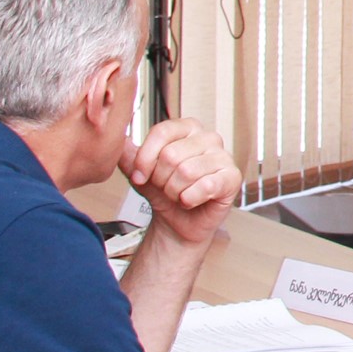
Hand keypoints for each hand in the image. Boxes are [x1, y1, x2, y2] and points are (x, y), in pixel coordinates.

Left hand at [121, 119, 238, 245]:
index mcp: (187, 128)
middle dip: (160, 179)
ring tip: (178, 194)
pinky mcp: (232, 177)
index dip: (145, 158)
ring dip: (174, 192)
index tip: (139, 176)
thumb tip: (119, 138)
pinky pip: (205, 186)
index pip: (162, 131)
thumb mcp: (139, 172)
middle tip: (165, 188)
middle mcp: (208, 138)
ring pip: (186, 172)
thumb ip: (128, 154)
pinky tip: (191, 201)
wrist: (177, 223)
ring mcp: (223, 156)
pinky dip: (190, 199)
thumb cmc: (162, 193)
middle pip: (171, 155)